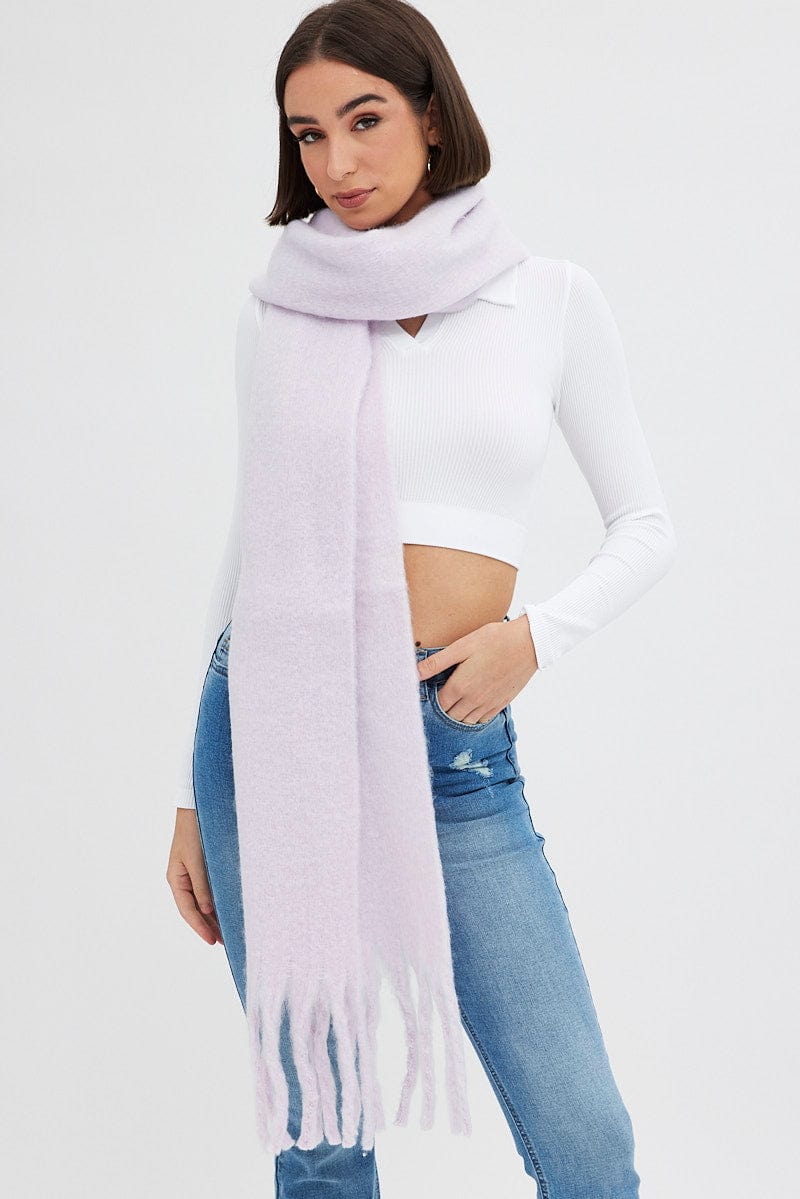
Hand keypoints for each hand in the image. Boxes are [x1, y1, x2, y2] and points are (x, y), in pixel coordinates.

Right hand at [166, 808, 223, 945]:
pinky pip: (208, 892)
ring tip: (227, 933)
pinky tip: (226, 911)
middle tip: (225, 942)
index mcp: (176, 879)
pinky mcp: (203, 869)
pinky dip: (217, 903)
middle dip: (208, 927)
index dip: (200, 927)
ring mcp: (192, 875)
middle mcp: (182, 880)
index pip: (188, 910)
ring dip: (213, 918)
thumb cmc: (194, 831)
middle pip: (195, 910)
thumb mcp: (197, 860)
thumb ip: (202, 885)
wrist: (197, 807)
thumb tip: (208, 911)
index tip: (212, 942)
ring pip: (202, 903)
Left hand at [416, 615, 538, 724]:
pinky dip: (473, 716)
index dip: (430, 699)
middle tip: (441, 695)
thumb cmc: (495, 640)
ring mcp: (488, 704)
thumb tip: (414, 672)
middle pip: (450, 716)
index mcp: (460, 687)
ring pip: (465, 721)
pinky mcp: (501, 703)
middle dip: (442, 709)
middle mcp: (473, 700)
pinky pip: (482, 719)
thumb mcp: (462, 646)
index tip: (429, 690)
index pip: (438, 704)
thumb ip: (436, 662)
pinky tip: (471, 704)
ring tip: (454, 700)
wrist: (529, 644)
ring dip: (457, 714)